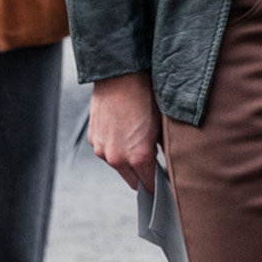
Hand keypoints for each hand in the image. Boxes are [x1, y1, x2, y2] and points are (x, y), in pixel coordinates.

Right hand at [90, 71, 161, 191]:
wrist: (120, 75)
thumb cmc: (146, 97)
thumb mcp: (162, 126)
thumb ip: (163, 150)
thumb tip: (168, 163)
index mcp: (138, 157)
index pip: (150, 185)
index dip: (159, 187)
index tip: (165, 186)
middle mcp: (116, 158)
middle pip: (132, 180)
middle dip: (143, 176)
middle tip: (155, 167)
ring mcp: (101, 149)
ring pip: (118, 165)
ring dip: (127, 160)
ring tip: (138, 141)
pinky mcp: (93, 139)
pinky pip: (107, 150)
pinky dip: (115, 147)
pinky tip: (124, 131)